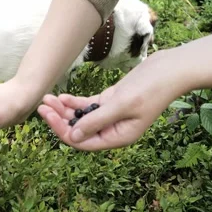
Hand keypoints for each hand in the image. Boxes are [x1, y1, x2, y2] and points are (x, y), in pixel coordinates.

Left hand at [38, 51, 190, 150]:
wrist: (169, 70)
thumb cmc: (151, 88)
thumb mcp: (121, 105)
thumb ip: (96, 121)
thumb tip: (72, 137)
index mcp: (117, 137)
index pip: (83, 141)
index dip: (62, 130)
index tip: (47, 116)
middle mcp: (112, 130)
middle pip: (79, 130)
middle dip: (59, 119)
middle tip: (42, 106)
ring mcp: (111, 116)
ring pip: (81, 117)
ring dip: (64, 110)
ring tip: (47, 99)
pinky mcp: (110, 102)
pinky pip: (88, 106)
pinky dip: (75, 103)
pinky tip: (61, 96)